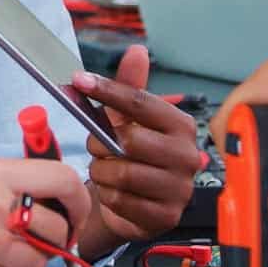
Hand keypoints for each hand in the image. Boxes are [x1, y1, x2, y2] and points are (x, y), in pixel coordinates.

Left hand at [69, 46, 198, 253]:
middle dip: (102, 143)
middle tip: (97, 145)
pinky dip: (108, 195)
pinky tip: (113, 192)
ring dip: (102, 171)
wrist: (139, 205)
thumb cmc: (135, 154)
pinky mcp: (166, 216)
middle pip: (130, 140)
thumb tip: (137, 50)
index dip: (107, 90)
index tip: (79, 80)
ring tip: (105, 169)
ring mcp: (179, 189)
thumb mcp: (129, 118)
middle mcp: (187, 156)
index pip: (140, 102)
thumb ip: (130, 86)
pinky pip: (121, 201)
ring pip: (122, 173)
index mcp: (181, 125)